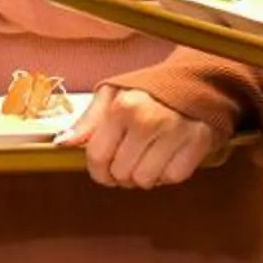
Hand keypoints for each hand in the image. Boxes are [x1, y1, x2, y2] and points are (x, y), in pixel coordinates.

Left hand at [59, 85, 224, 188]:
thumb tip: (64, 142)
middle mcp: (148, 120)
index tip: (104, 170)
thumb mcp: (113, 94)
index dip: (98, 171)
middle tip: (131, 158)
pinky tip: (168, 156)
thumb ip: (88, 120)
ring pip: (145, 181)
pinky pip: (173, 178)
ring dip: (145, 175)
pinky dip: (168, 173)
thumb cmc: (150, 89)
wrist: (196, 81)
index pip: (97, 157)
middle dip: (121, 172)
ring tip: (149, 156)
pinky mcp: (198, 143)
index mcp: (122, 106)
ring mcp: (175, 132)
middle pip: (121, 174)